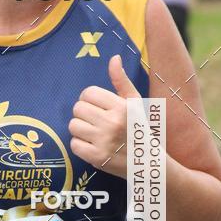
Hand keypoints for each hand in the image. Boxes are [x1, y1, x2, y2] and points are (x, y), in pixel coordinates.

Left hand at [68, 54, 140, 178]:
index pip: (88, 93)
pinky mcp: (96, 158)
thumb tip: (113, 58)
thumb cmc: (139, 129)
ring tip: (93, 133)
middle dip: (84, 114)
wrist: (147, 162)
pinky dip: (80, 145)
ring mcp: (103, 141)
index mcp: (122, 107)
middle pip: (77, 109)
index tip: (96, 107)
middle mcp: (112, 123)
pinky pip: (73, 144)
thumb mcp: (134, 103)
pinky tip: (92, 145)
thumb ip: (121, 81)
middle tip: (95, 121)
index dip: (88, 99)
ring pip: (73, 126)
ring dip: (80, 129)